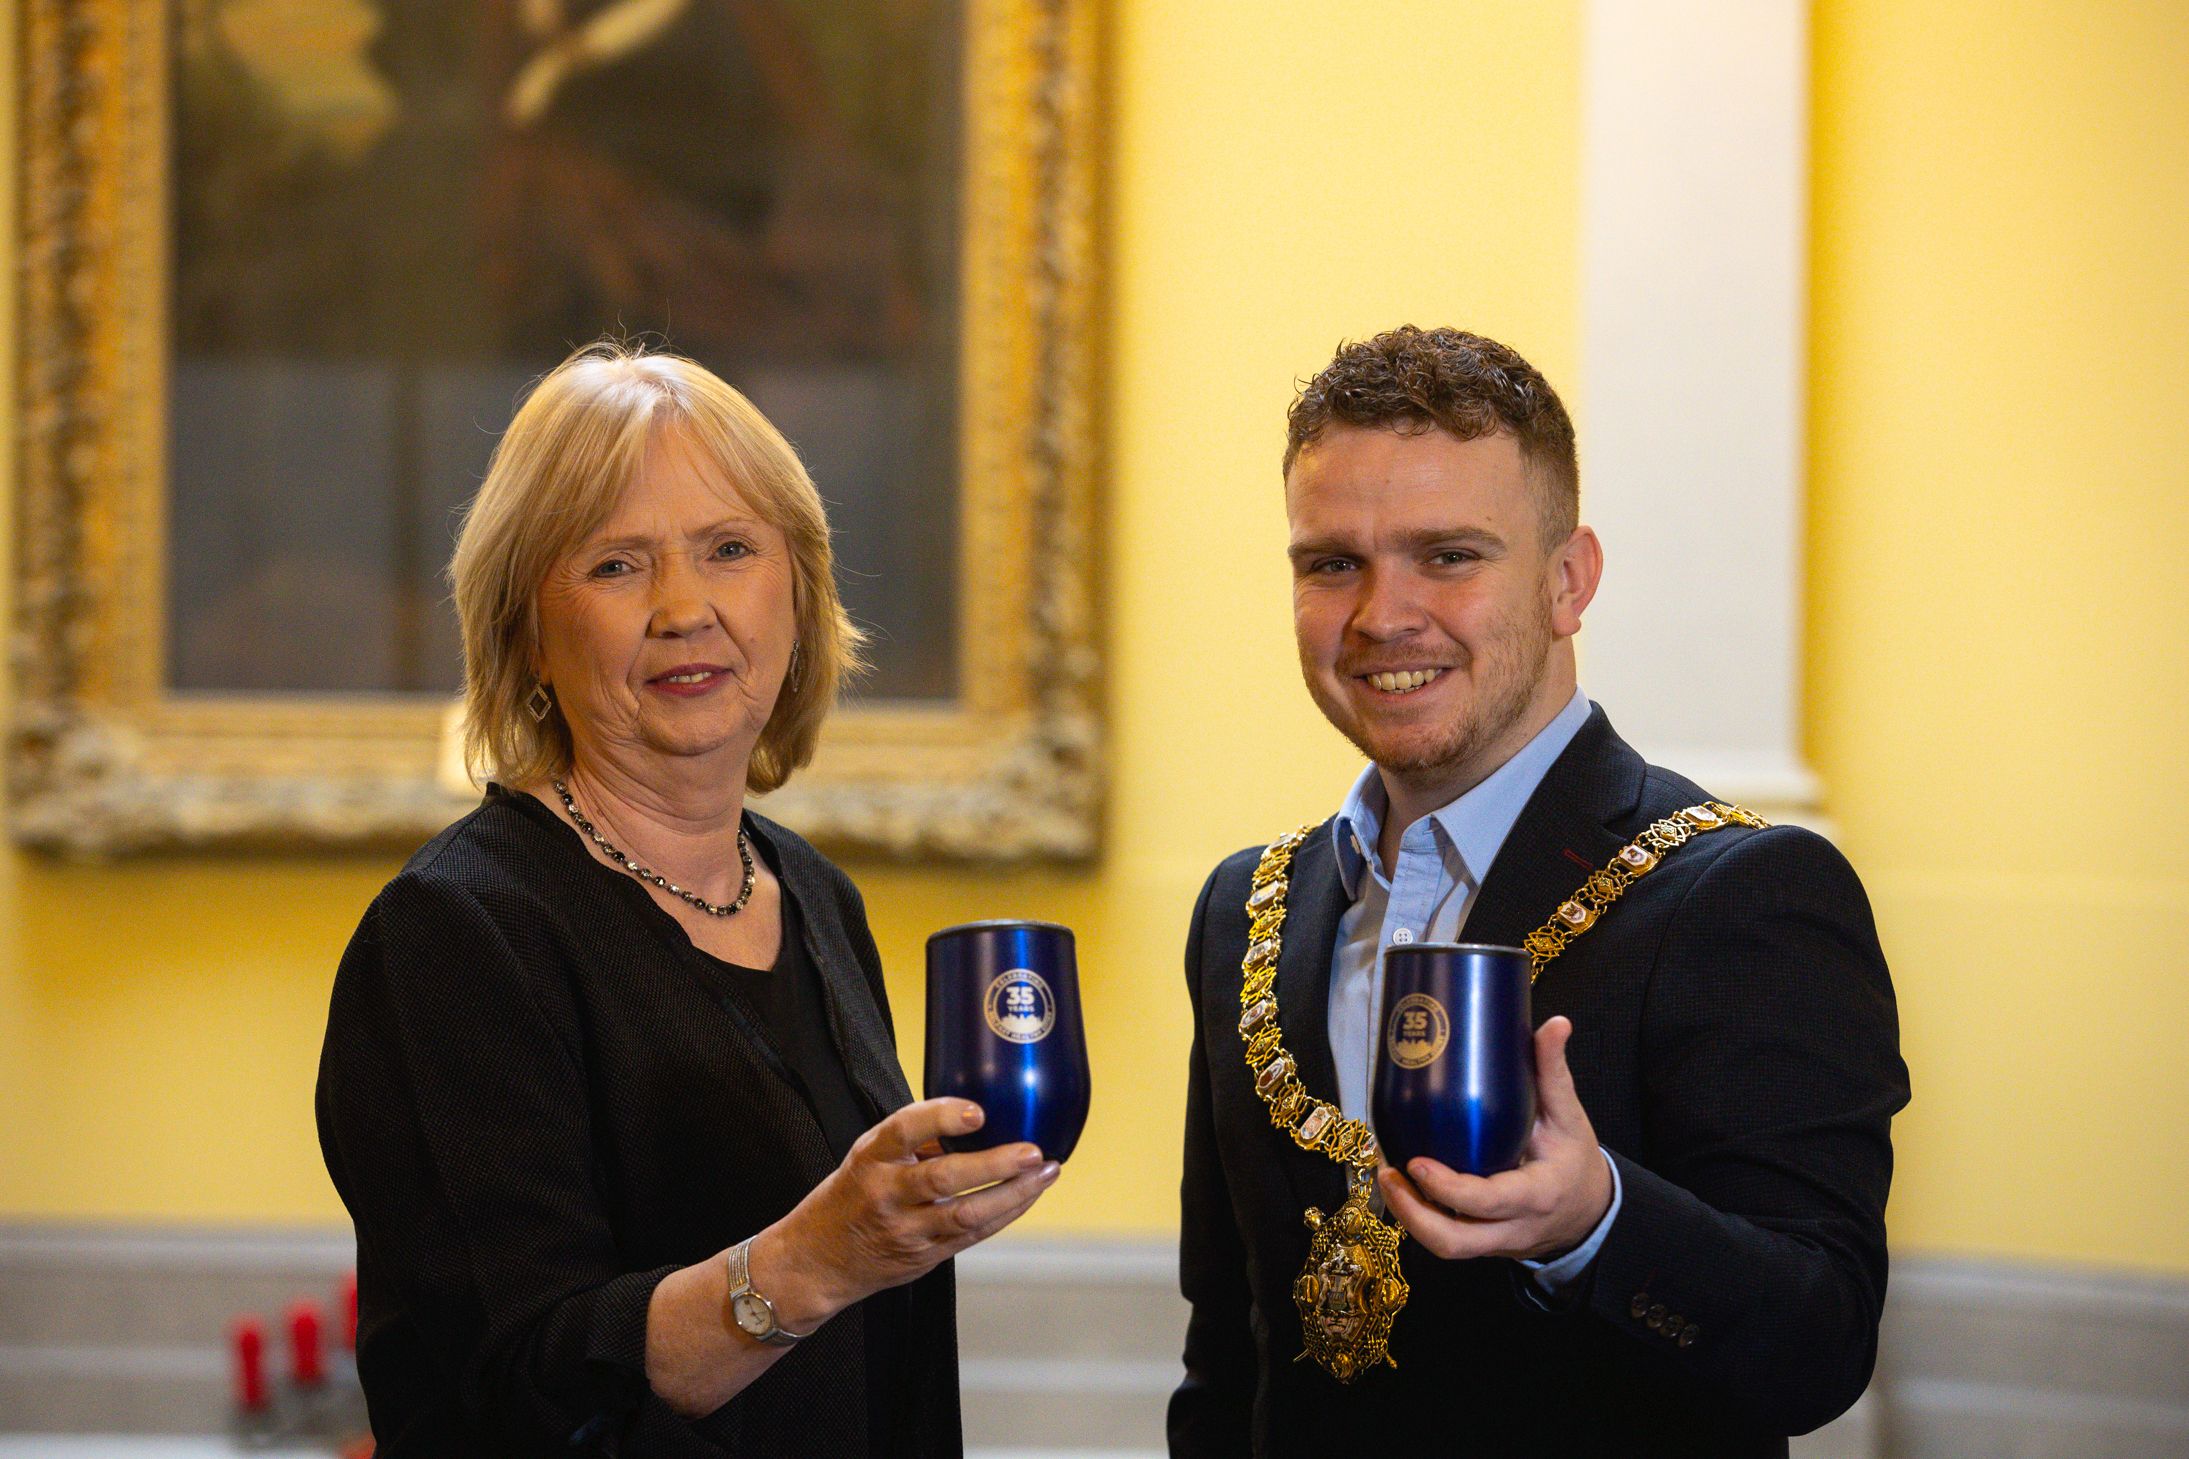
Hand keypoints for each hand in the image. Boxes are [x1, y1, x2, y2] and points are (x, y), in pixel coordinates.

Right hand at [759, 1098, 1056, 1323]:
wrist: (817, 1261)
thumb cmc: (849, 1197)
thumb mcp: (867, 1157)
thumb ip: (912, 1139)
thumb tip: (974, 1116)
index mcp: (870, 1159)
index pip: (905, 1130)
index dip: (942, 1118)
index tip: (977, 1111)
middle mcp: (887, 1194)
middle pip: (944, 1178)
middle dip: (995, 1164)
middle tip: (1033, 1151)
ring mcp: (907, 1230)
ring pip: (967, 1214)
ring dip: (1014, 1193)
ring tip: (1046, 1172)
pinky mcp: (925, 1256)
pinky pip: (973, 1234)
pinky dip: (1006, 1213)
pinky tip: (1028, 1195)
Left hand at [1376, 1015, 1611, 1261]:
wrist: (1590, 1210)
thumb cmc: (1575, 1159)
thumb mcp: (1571, 1117)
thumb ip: (1554, 1071)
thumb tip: (1555, 1023)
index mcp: (1535, 1195)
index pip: (1487, 1202)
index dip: (1448, 1189)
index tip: (1417, 1162)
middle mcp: (1511, 1227)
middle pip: (1454, 1243)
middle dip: (1412, 1214)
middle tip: (1388, 1172)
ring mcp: (1494, 1242)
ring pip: (1444, 1247)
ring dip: (1408, 1216)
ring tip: (1386, 1175)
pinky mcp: (1480, 1243)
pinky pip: (1445, 1238)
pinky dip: (1418, 1216)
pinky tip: (1400, 1183)